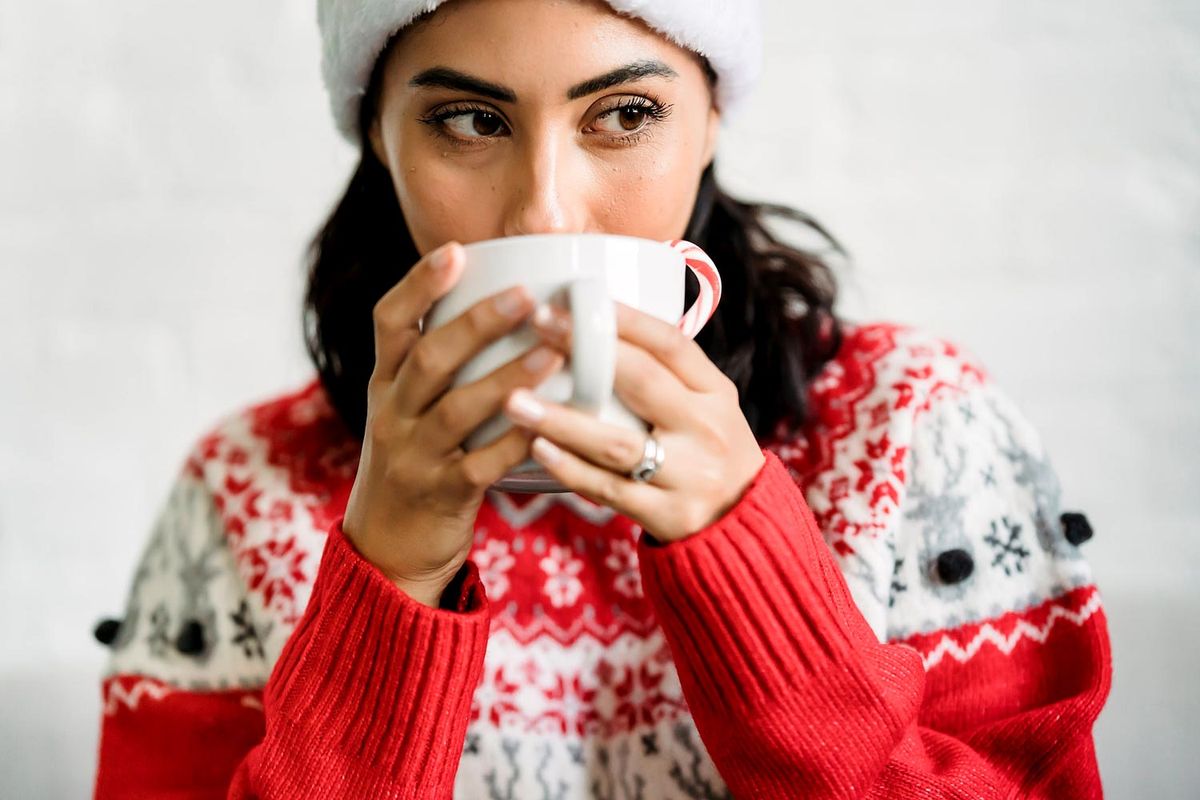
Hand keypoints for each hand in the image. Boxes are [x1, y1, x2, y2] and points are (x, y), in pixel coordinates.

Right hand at [342, 241, 564, 606]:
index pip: (389, 323)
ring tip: (552, 351)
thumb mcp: (409, 409)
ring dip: (506, 378)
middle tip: (526, 295)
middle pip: (428, 359)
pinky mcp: (441, 496)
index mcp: (386, 384)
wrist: (388, 550)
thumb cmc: (416, 463)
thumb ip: (443, 365)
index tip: (455, 251)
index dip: (418, 285)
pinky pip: (480, 466)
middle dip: (476, 323)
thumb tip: (500, 300)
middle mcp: (392, 414)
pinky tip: (549, 422)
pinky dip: (514, 442)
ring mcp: (413, 457)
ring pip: (456, 410)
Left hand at [502, 300, 765, 543]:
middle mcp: (706, 429)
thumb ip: (665, 373)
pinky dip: (572, 469)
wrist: (742, 524)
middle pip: (643, 382)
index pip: (672, 344)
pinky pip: (610, 490)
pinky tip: (539, 449)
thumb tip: (598, 322)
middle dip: (586, 352)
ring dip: (563, 421)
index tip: (574, 299)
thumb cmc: (707, 451)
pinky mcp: (668, 515)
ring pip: (617, 443)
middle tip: (538, 327)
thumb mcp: (707, 405)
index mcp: (716, 392)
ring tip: (515, 401)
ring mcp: (689, 475)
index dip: (624, 319)